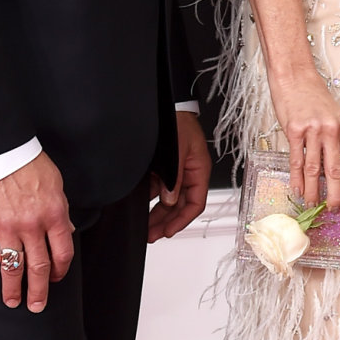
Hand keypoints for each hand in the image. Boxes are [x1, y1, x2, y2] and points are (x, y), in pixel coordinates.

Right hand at [0, 151, 74, 310]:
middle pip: (38, 266)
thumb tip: (67, 231)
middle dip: (39, 290)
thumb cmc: (28, 163)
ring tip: (12, 302)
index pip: (62, 252)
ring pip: (12, 267)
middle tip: (36, 306)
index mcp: (54, 215)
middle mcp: (32, 226)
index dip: (60, 270)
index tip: (56, 279)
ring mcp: (7, 227)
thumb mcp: (55, 184)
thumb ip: (60, 210)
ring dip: (12, 288)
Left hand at [149, 111, 212, 241]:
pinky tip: (141, 207)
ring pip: (168, 200)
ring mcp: (176, 171)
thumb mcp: (177, 150)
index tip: (168, 231)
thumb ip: (173, 177)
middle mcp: (188, 174)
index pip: (195, 203)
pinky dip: (151, 199)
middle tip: (152, 235)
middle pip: (180, 206)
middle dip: (167, 222)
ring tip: (146, 227)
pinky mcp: (163, 167)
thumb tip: (169, 200)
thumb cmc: (178, 120)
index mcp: (198, 170)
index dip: (182, 220)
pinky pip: (159, 188)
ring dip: (158, 214)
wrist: (167, 103)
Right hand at [269, 65, 339, 210]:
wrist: (295, 76)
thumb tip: (339, 173)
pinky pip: (296, 161)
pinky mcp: (294, 130)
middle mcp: (333, 130)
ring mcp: (313, 130)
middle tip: (335, 209)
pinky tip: (298, 190)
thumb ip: (339, 142)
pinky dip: (297, 179)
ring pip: (314, 169)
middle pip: (336, 170)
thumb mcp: (336, 117)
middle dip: (336, 194)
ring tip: (314, 205)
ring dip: (314, 191)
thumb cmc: (315, 97)